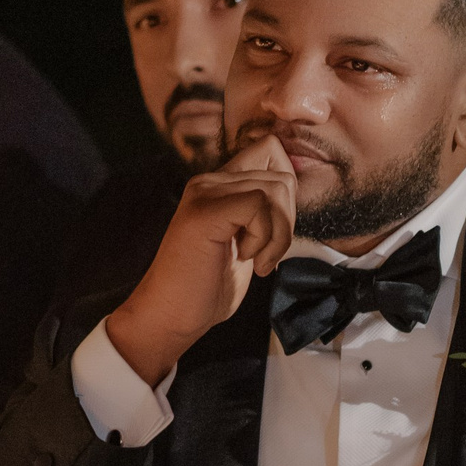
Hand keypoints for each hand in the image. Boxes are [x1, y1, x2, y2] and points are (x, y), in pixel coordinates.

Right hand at [105, 137, 296, 386]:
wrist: (171, 316)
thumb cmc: (207, 288)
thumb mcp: (245, 243)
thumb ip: (263, 214)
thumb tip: (294, 192)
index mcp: (219, 186)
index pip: (269, 149)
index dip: (288, 184)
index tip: (277, 227)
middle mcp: (209, 181)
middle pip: (282, 175)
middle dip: (288, 221)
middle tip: (265, 254)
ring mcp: (205, 193)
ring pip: (276, 190)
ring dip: (278, 234)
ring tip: (257, 260)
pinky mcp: (206, 211)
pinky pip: (260, 206)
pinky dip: (266, 239)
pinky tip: (248, 260)